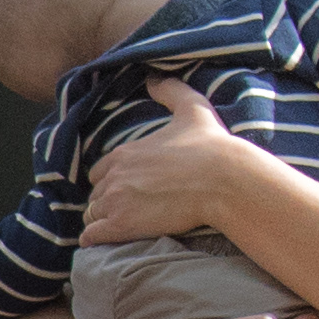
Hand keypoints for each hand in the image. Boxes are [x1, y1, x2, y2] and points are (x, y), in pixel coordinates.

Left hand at [78, 76, 259, 244]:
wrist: (226, 180)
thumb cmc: (212, 146)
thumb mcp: (192, 109)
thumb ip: (171, 91)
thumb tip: (154, 77)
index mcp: (124, 153)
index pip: (100, 172)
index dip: (110, 182)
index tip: (127, 190)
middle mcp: (114, 176)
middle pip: (96, 195)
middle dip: (107, 203)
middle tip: (127, 212)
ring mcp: (115, 201)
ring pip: (92, 216)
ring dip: (102, 222)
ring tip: (122, 227)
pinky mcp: (121, 225)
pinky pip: (92, 236)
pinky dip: (95, 239)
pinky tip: (107, 240)